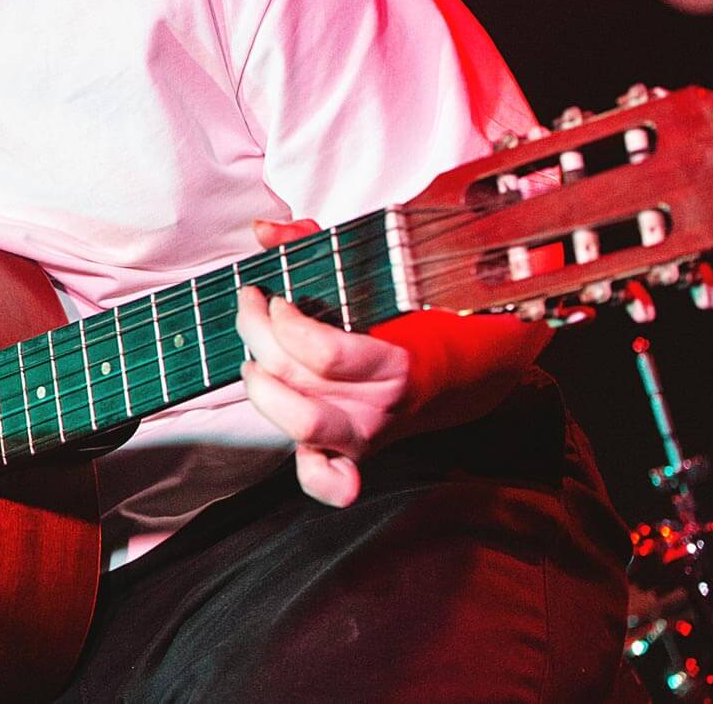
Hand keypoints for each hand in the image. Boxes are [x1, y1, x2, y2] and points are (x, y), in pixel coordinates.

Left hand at [235, 218, 411, 507]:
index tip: (275, 297)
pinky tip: (296, 448)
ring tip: (254, 358)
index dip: (284, 322)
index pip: (322, 353)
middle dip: (257, 335)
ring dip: (261, 387)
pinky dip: (314, 477)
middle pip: (295, 379)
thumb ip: (314, 246)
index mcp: (394, 364)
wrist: (461, 373)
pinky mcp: (352, 458)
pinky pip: (328, 483)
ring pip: (297, 425)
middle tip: (251, 306)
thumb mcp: (372, 276)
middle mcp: (380, 408)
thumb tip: (264, 230)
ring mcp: (365, 438)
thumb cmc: (409, 317)